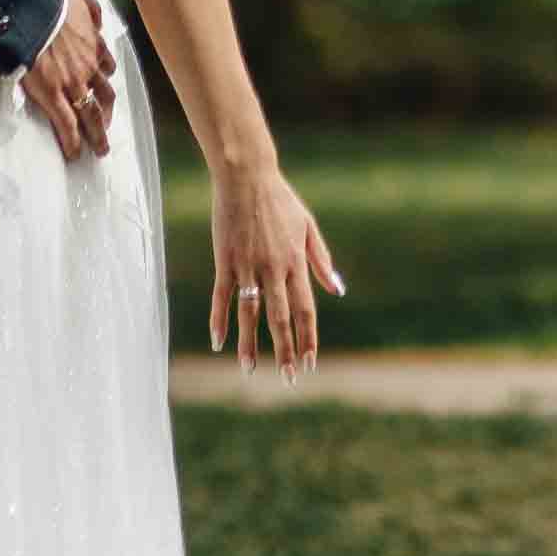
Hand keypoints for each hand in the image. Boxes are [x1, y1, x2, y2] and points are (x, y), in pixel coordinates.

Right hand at [18, 0, 120, 162]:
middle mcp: (88, 68)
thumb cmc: (50, 0)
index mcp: (91, 45)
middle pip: (104, 97)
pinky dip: (73, 141)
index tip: (104, 89)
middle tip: (108, 129)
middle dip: (108, 115)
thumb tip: (96, 18)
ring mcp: (73, 84)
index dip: (105, 80)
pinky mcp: (54, 96)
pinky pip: (67, 125)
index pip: (104, 68)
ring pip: (92, 115)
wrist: (33, 10)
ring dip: (98, 133)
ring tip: (100, 148)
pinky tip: (75, 154)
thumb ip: (89, 9)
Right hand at [210, 161, 343, 372]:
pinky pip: (221, 296)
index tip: (310, 362)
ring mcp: (248, 267)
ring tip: (249, 370)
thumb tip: (338, 289)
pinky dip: (219, 319)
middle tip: (288, 378)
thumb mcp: (308, 227)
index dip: (308, 337)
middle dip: (285, 350)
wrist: (247, 177)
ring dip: (250, 344)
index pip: (305, 309)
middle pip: (280, 318)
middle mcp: (274, 269)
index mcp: (295, 263)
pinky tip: (218, 342)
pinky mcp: (225, 261)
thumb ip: (321, 260)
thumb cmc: (280, 200)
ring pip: (250, 313)